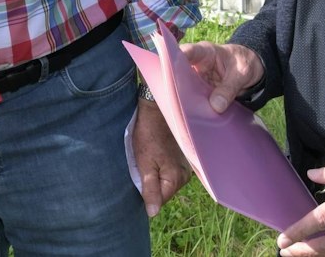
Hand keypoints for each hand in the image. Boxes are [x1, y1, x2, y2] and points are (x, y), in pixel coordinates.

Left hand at [130, 96, 193, 215]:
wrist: (156, 110)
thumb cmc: (148, 135)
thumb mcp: (144, 164)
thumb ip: (150, 190)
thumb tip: (152, 213)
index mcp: (176, 179)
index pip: (159, 200)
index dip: (146, 193)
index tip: (138, 176)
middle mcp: (185, 175)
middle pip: (164, 192)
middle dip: (151, 184)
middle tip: (141, 165)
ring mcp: (185, 166)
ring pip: (166, 182)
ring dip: (155, 175)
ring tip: (147, 159)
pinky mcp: (183, 158)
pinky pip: (170, 171)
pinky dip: (160, 168)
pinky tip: (154, 156)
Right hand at [181, 41, 263, 112]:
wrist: (252, 70)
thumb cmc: (245, 63)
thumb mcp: (242, 73)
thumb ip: (229, 88)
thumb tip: (215, 107)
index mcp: (205, 52)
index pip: (187, 52)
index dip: (175, 58)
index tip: (170, 68)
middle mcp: (196, 65)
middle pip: (179, 72)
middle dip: (175, 85)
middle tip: (174, 100)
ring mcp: (197, 79)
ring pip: (184, 89)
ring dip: (184, 100)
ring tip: (184, 114)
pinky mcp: (200, 92)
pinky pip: (194, 100)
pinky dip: (193, 108)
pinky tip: (192, 118)